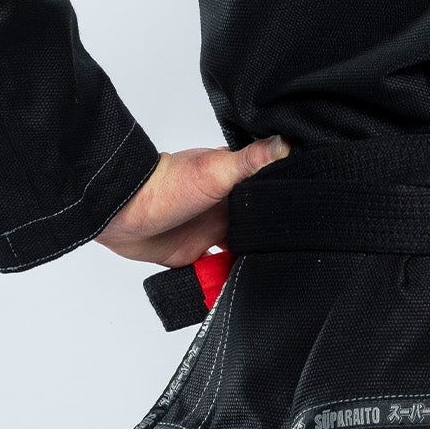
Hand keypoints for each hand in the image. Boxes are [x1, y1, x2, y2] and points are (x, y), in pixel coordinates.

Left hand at [94, 136, 290, 266]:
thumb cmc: (169, 184)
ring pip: (239, 250)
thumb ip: (251, 160)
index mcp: (235, 183)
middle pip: (257, 227)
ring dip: (247, 261)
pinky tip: (234, 286)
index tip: (305, 223)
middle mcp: (225, 207)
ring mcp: (209, 231)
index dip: (285, 208)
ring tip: (264, 277)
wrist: (124, 212)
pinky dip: (224, 278)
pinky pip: (215, 271)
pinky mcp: (194, 254)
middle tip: (287, 258)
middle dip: (268, 241)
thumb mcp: (216, 170)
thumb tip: (285, 142)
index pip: (269, 194)